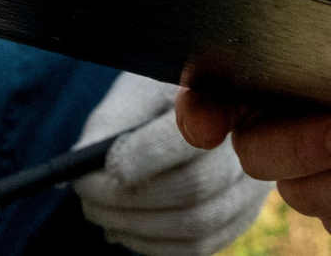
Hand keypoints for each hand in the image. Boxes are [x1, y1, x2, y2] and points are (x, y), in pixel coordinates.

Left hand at [74, 74, 269, 255]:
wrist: (202, 99)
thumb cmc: (162, 92)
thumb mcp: (136, 91)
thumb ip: (108, 124)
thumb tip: (74, 171)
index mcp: (225, 93)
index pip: (196, 130)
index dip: (149, 155)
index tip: (109, 167)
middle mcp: (254, 139)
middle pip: (196, 186)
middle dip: (129, 198)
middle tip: (86, 195)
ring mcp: (255, 181)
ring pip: (198, 224)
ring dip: (136, 227)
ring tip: (100, 213)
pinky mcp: (244, 213)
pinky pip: (201, 245)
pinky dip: (155, 245)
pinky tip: (126, 228)